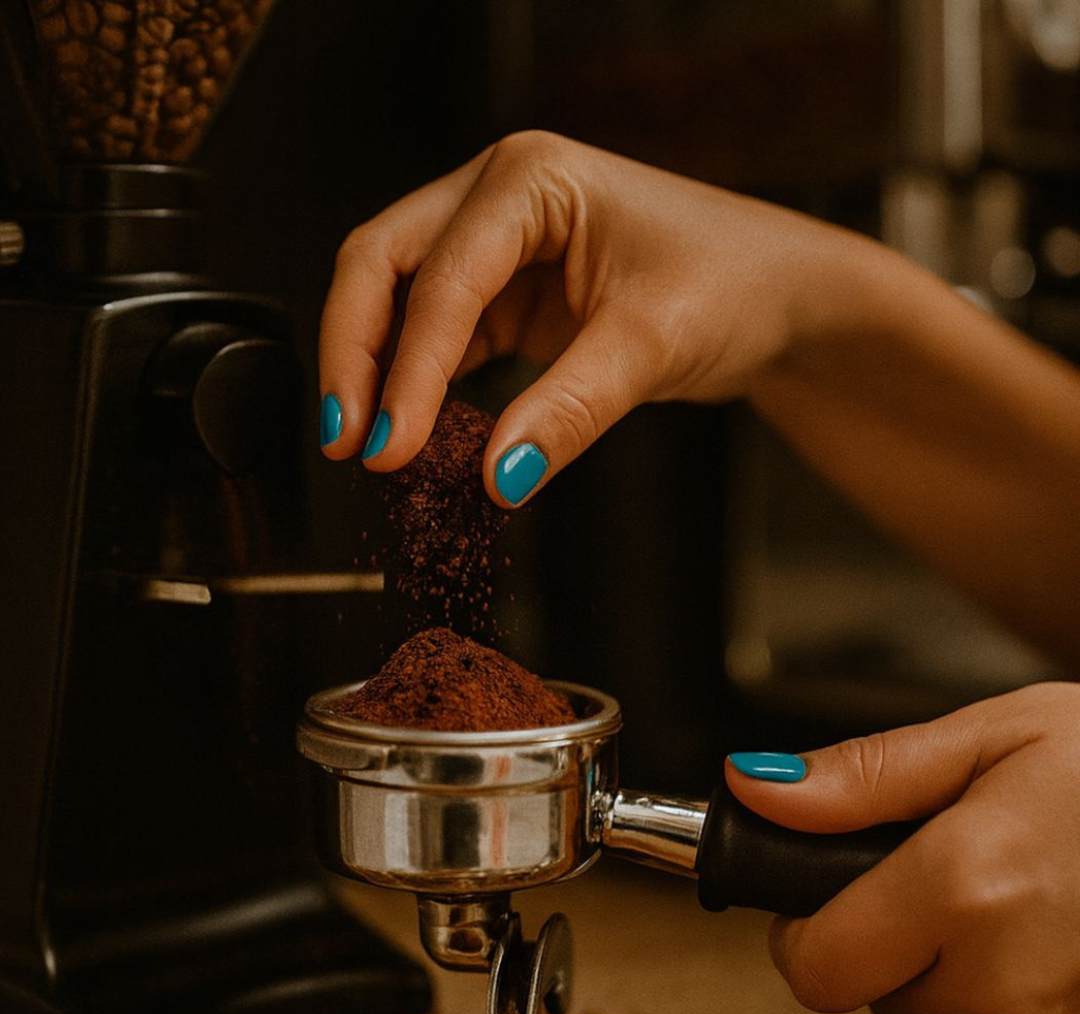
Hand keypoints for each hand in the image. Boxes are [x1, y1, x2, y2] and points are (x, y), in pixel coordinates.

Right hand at [319, 130, 859, 504]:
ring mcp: (497, 248)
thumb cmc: (733, 283)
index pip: (442, 277)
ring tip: (369, 449)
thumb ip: (568, 411)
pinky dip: (421, 386)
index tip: (388, 448)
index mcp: (529, 179)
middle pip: (382, 267)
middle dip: (356, 355)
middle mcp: (498, 200)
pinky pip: (440, 339)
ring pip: (399, 303)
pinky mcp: (505, 298)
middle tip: (346, 443)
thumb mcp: (650, 344)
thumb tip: (495, 478)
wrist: (777, 299)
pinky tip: (416, 433)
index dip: (405, 369)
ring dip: (378, 374)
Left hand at [726, 682, 1079, 1013]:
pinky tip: (1054, 930)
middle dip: (883, 935)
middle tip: (939, 867)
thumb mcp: (991, 737)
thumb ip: (863, 777)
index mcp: (966, 886)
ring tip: (1013, 886)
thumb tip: (758, 789)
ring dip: (955, 963)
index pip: (817, 967)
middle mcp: (1012, 978)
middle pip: (877, 993)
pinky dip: (1013, 990)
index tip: (817, 890)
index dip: (802, 928)